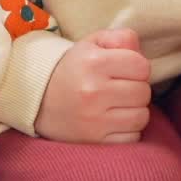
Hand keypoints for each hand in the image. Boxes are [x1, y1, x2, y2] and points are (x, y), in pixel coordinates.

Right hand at [34, 28, 151, 143]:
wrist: (37, 99)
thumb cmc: (72, 68)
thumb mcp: (90, 44)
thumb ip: (118, 38)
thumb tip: (139, 49)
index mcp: (93, 62)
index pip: (141, 66)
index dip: (137, 66)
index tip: (125, 69)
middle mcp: (93, 91)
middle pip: (143, 92)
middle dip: (136, 88)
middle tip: (120, 87)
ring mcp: (94, 119)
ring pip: (141, 116)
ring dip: (134, 110)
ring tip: (119, 104)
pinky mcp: (95, 141)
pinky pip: (132, 137)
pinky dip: (128, 130)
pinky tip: (113, 120)